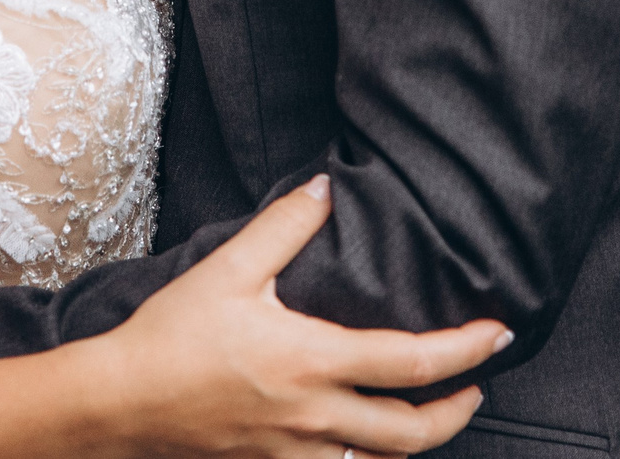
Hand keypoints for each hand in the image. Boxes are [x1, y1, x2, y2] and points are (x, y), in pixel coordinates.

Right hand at [85, 176, 509, 458]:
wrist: (120, 403)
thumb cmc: (171, 335)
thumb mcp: (228, 269)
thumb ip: (283, 227)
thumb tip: (325, 188)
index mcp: (312, 360)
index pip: (413, 362)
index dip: (467, 350)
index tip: (499, 335)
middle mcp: (315, 416)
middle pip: (414, 432)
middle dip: (458, 410)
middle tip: (477, 387)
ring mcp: (295, 453)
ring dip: (416, 443)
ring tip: (429, 418)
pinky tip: (367, 449)